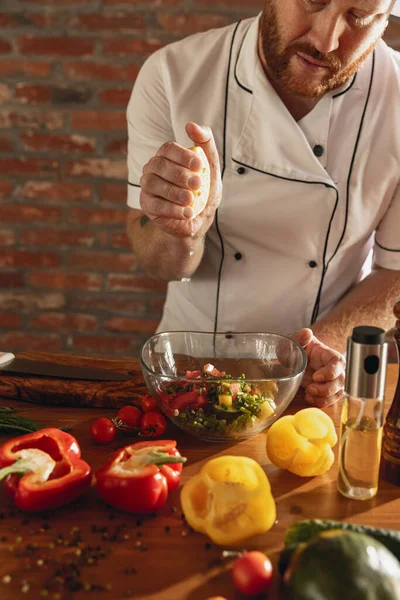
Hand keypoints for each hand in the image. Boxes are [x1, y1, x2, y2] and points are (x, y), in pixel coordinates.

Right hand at [139, 122, 221, 237]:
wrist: (199, 218)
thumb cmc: (204, 189)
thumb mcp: (210, 165)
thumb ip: (204, 142)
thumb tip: (190, 125)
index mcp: (167, 156)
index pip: (168, 148)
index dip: (182, 155)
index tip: (199, 166)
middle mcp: (153, 168)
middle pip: (159, 165)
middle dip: (179, 175)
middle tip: (197, 185)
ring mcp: (147, 186)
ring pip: (152, 183)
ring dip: (173, 192)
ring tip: (190, 200)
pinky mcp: (147, 205)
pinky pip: (155, 205)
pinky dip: (172, 209)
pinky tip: (187, 213)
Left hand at [292, 328, 345, 407]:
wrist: (297, 359)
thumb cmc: (299, 348)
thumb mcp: (295, 341)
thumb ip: (300, 337)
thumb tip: (306, 333)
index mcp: (330, 355)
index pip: (338, 363)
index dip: (330, 372)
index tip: (316, 376)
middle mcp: (336, 369)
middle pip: (341, 382)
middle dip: (327, 389)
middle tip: (310, 388)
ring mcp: (333, 382)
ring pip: (337, 394)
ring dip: (324, 398)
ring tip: (309, 394)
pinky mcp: (328, 392)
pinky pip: (329, 401)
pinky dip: (320, 402)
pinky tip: (309, 398)